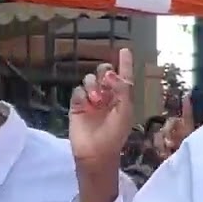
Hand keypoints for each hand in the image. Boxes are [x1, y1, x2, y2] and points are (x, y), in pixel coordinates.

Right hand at [69, 48, 134, 166]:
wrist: (95, 151)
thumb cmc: (114, 134)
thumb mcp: (124, 111)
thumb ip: (122, 91)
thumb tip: (114, 73)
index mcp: (122, 98)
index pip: (124, 77)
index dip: (124, 64)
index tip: (125, 50)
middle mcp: (107, 96)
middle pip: (104, 75)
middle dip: (104, 72)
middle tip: (105, 79)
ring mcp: (91, 100)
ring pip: (89, 80)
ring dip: (93, 85)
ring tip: (96, 99)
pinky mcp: (77, 106)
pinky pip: (78, 91)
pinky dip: (82, 95)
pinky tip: (85, 105)